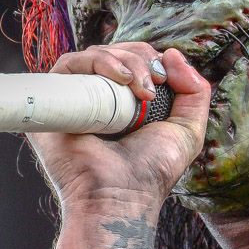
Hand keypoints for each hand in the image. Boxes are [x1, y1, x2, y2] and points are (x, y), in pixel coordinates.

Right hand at [26, 43, 210, 248]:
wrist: (121, 195)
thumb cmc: (151, 172)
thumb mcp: (187, 130)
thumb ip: (194, 92)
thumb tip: (173, 55)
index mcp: (126, 103)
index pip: (135, 60)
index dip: (152, 59)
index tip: (167, 77)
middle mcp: (99, 98)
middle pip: (117, 52)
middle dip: (142, 58)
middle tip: (155, 84)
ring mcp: (76, 99)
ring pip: (96, 54)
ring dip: (126, 61)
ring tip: (142, 89)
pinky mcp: (55, 101)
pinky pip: (70, 65)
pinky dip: (98, 62)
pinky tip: (121, 80)